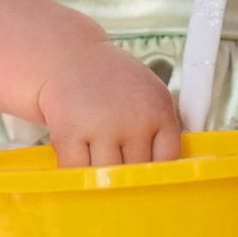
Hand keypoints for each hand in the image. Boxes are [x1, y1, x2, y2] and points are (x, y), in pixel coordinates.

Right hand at [36, 40, 180, 166]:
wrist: (70, 57)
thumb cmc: (111, 82)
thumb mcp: (147, 96)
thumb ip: (157, 132)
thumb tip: (157, 177)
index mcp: (159, 109)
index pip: (168, 160)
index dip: (155, 173)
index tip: (144, 178)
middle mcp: (135, 119)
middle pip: (136, 174)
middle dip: (126, 179)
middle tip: (116, 176)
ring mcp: (102, 127)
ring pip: (107, 178)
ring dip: (100, 179)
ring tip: (95, 164)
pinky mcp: (70, 133)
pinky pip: (77, 173)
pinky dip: (75, 174)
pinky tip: (76, 160)